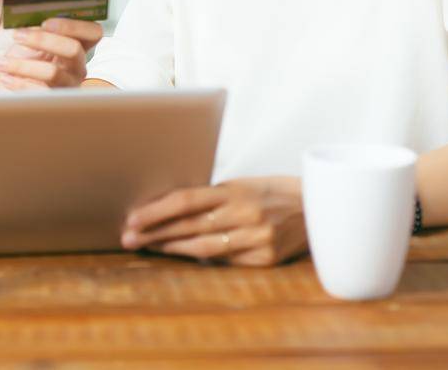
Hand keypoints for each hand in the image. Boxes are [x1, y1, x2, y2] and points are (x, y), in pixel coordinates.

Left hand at [0, 18, 104, 89]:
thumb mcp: (34, 43)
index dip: (73, 25)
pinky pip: (39, 92)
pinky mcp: (54, 102)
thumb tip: (33, 18)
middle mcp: (78, 67)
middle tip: (18, 35)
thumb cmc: (27, 61)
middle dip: (43, 39)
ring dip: (23, 65)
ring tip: (1, 62)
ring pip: (53, 73)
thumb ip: (40, 29)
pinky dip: (18, 83)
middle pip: (73, 49)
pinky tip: (5, 76)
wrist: (14, 87)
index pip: (93, 32)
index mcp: (78, 46)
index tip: (46, 22)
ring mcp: (68, 85)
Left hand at [121, 177, 306, 265]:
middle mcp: (245, 214)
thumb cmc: (272, 192)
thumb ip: (211, 197)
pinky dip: (201, 259)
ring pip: (202, 248)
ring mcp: (256, 239)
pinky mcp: (265, 260)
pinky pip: (225, 261)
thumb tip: (168, 208)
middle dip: (155, 233)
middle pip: (188, 226)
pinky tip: (181, 256)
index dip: (155, 211)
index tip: (132, 218)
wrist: (319, 207)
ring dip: (170, 248)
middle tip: (128, 237)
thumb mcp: (242, 185)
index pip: (186, 200)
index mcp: (236, 190)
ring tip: (147, 246)